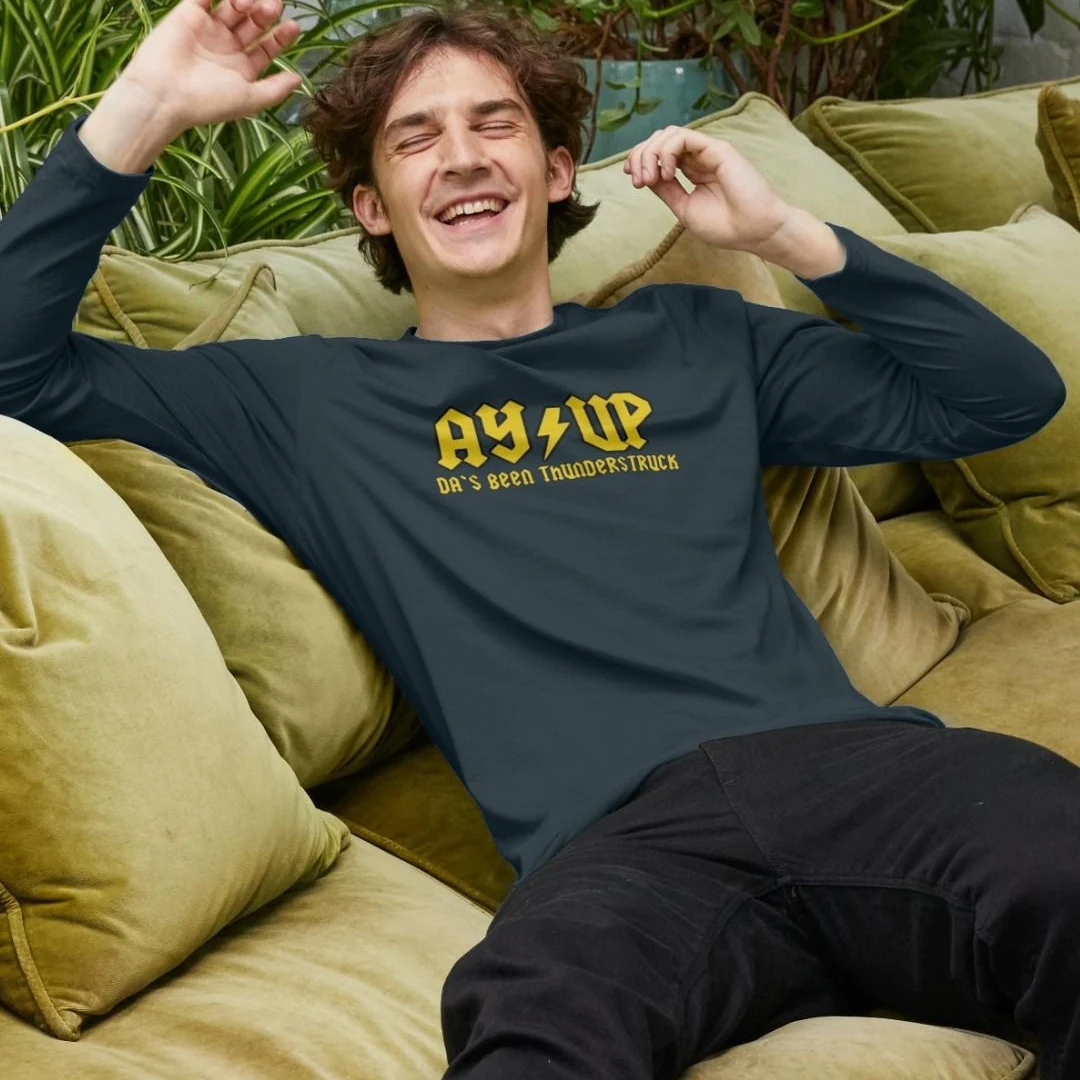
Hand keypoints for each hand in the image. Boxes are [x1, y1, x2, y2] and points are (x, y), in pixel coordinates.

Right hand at [120, 0, 302, 132]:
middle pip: (254, 22)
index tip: (293, 26)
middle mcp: (226, 47)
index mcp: (241, 68)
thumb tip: (298, 80)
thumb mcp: (250, 100)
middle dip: (267, 12)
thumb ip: (275, 90)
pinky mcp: (189, 12)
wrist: (165, 93)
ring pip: (234, 5)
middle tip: (272, 8)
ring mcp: (208, 29)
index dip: (281, 36)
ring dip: (248, 0)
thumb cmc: (208, 101)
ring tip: (249, 5)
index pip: (267, 46)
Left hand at [623, 125, 795, 252]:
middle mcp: (698, 158)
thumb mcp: (685, 209)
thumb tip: (645, 176)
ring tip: (651, 178)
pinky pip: (683, 137)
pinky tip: (668, 173)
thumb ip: (666, 191)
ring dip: (651, 153)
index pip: (659, 154)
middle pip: (660, 139)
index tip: (634, 179)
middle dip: (641, 155)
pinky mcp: (717, 149)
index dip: (640, 160)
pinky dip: (667, 151)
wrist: (755, 231)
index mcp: (691, 171)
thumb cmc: (726, 226)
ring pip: (669, 134)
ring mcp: (707, 152)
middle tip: (639, 180)